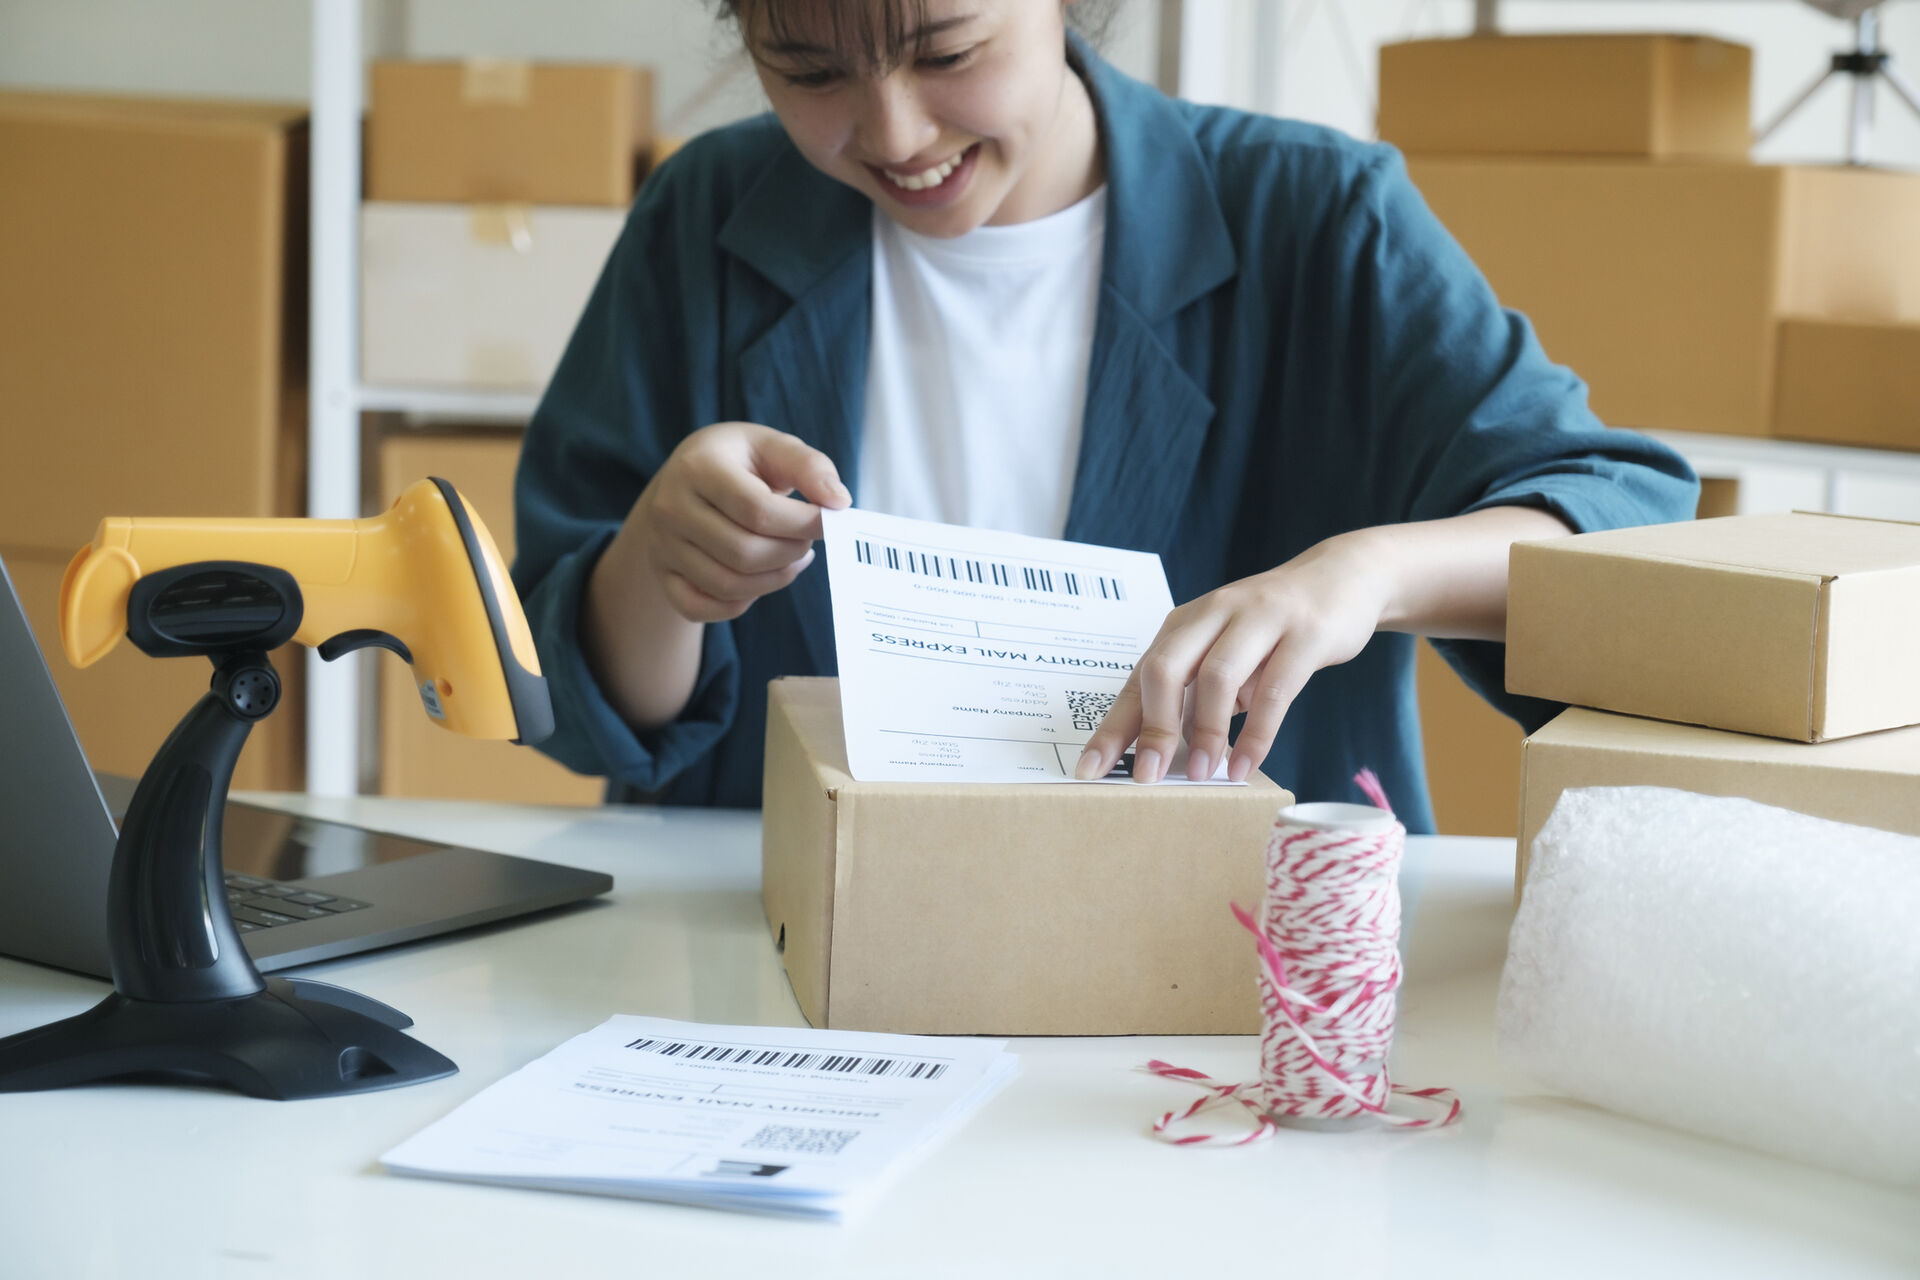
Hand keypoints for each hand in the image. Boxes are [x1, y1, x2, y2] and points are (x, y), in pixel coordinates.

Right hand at [631, 422, 850, 622]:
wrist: (682, 482)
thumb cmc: (737, 463)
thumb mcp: (771, 446)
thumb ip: (809, 466)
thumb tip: (839, 502)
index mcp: (697, 467)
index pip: (758, 511)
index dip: (803, 523)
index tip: (829, 520)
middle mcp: (670, 508)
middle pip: (745, 553)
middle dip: (791, 552)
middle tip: (808, 540)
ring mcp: (662, 545)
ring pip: (729, 585)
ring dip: (775, 578)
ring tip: (794, 557)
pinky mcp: (663, 575)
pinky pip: (702, 608)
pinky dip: (739, 603)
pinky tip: (760, 579)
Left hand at [1074, 532, 1393, 784]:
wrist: (1342, 579)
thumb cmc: (1271, 629)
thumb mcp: (1224, 651)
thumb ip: (1194, 693)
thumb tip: (1157, 753)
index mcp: (1184, 624)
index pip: (1137, 678)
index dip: (1113, 726)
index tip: (1089, 770)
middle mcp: (1214, 614)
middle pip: (1166, 669)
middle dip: (1152, 727)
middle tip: (1147, 777)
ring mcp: (1260, 620)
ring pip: (1217, 677)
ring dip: (1205, 733)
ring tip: (1201, 775)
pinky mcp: (1304, 634)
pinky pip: (1275, 689)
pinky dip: (1257, 733)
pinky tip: (1245, 764)